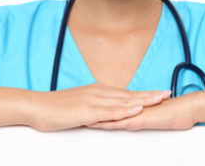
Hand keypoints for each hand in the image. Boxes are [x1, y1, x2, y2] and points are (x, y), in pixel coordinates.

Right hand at [28, 82, 171, 131]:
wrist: (36, 107)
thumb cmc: (54, 108)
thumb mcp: (77, 106)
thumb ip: (91, 108)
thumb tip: (101, 114)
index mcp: (96, 91)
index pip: (124, 93)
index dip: (142, 93)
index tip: (157, 93)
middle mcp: (98, 93)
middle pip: (129, 94)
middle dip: (149, 95)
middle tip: (168, 94)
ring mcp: (94, 101)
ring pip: (123, 101)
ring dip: (143, 100)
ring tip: (160, 99)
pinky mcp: (88, 111)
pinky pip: (110, 111)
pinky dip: (126, 110)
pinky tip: (137, 109)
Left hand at [83, 93, 196, 130]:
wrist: (190, 108)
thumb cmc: (177, 113)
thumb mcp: (155, 116)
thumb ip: (144, 117)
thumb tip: (135, 119)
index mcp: (133, 106)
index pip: (110, 106)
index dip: (95, 107)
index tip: (80, 108)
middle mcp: (131, 108)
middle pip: (105, 109)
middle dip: (88, 110)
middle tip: (71, 111)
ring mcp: (134, 113)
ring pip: (108, 115)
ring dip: (93, 116)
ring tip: (76, 117)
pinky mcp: (140, 119)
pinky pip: (120, 121)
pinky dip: (107, 122)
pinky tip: (96, 124)